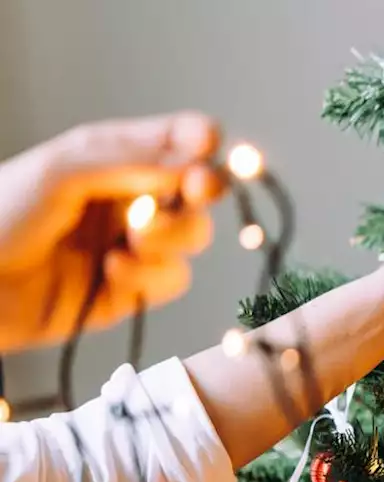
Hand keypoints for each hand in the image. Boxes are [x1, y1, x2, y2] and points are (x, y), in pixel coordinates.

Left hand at [0, 112, 224, 352]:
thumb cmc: (2, 215)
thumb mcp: (62, 170)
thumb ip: (132, 162)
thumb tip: (196, 165)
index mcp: (116, 156)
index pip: (179, 139)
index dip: (204, 140)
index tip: (211, 148)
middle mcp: (133, 197)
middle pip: (200, 189)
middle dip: (200, 190)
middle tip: (195, 191)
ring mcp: (136, 243)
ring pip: (194, 235)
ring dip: (171, 236)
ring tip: (133, 240)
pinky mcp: (135, 288)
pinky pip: (173, 279)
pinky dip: (149, 275)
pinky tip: (111, 270)